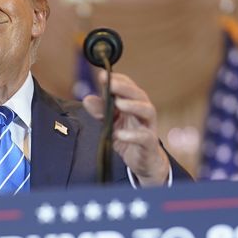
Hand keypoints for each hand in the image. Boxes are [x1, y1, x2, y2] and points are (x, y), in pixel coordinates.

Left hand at [82, 68, 170, 185]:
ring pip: (147, 110)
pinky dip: (132, 135)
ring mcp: (148, 127)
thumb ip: (101, 111)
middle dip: (124, 88)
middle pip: (139, 94)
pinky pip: (145, 137)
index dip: (117, 79)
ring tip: (118, 103)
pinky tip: (119, 134)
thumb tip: (87, 99)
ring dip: (133, 105)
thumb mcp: (111, 124)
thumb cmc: (128, 137)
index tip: (102, 75)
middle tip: (110, 84)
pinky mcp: (150, 144)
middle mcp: (143, 112)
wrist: (144, 162)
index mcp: (134, 104)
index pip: (128, 86)